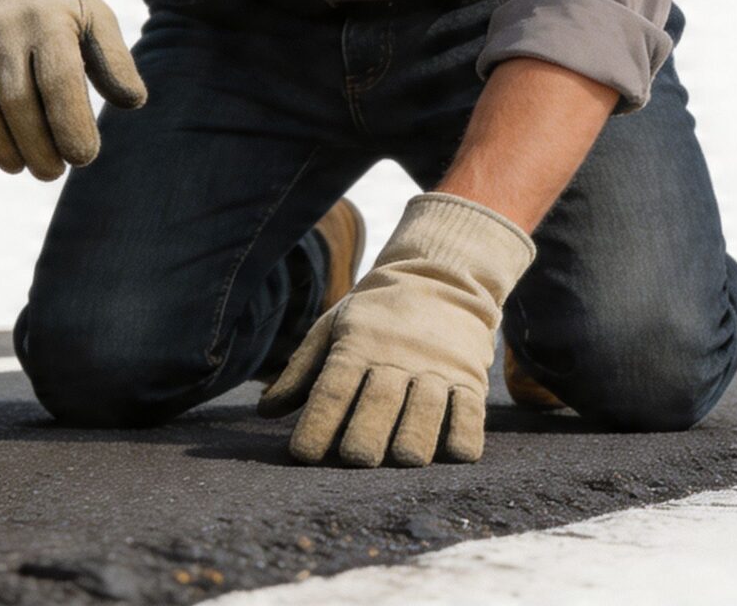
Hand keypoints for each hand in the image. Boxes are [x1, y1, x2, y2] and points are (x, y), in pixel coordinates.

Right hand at [0, 0, 145, 179]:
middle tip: (52, 173)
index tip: (83, 157)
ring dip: (4, 147)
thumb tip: (133, 102)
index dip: (70, 126)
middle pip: (17, 103)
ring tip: (24, 167)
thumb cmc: (58, 0)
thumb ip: (114, 60)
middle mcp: (4, 29)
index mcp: (49, 20)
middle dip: (37, 147)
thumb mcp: (95, 17)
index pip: (59, 82)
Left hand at [259, 192, 535, 466]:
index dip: (317, 425)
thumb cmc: (376, 315)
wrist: (442, 275)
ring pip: (425, 413)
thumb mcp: (333, 328)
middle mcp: (397, 357)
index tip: (304, 455)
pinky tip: (451, 454)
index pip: (333, 390)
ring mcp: (437, 369)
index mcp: (358, 345)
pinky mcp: (470, 378)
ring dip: (413, 443)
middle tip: (356, 460)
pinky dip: (463, 438)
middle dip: (365, 440)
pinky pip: (471, 414)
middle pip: (379, 405)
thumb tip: (266, 412)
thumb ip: (301, 371)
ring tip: (402, 460)